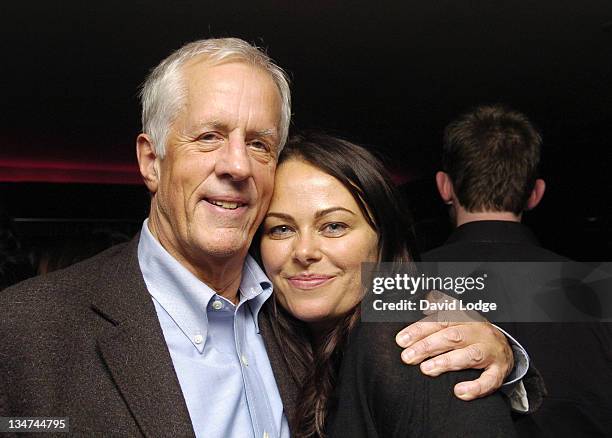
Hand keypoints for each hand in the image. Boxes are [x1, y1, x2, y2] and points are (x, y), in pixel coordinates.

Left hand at [395, 293, 513, 400]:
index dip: (420, 330)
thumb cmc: (473, 334)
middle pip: (452, 336)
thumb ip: (442, 311)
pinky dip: (475, 387)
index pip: (440, 321)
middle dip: (427, 346)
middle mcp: (478, 332)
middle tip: (407, 357)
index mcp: (466, 318)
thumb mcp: (459, 318)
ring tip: (426, 369)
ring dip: (446, 362)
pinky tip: (459, 391)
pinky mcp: (499, 371)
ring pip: (469, 355)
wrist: (505, 349)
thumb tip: (427, 299)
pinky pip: (489, 380)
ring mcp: (490, 351)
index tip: (401, 340)